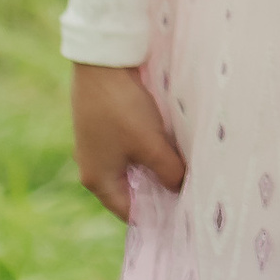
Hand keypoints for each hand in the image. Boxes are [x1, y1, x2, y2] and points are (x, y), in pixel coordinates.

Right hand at [70, 62, 185, 221]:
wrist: (101, 63)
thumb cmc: (123, 109)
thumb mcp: (151, 145)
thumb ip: (169, 172)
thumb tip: (181, 189)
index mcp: (97, 180)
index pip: (129, 212)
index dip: (155, 216)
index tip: (182, 215)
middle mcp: (91, 167)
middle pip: (129, 191)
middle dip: (157, 192)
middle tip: (188, 193)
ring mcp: (95, 147)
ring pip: (130, 168)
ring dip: (152, 169)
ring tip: (181, 170)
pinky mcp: (102, 128)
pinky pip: (127, 150)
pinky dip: (145, 152)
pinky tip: (166, 146)